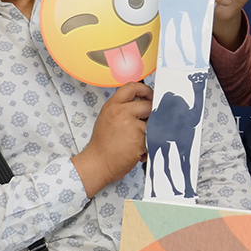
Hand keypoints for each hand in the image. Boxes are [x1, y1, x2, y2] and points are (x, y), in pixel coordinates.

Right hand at [73, 82, 152, 197]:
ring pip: (153, 123)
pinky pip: (153, 138)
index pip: (132, 87)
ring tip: (138, 141)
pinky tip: (139, 151)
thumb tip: (143, 103)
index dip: (145, 90)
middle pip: (148, 105)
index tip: (150, 96)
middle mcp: (121, 113)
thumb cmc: (102, 145)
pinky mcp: (140, 140)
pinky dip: (149, 145)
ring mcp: (132, 126)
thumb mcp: (107, 118)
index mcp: (113, 106)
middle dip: (150, 115)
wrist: (98, 164)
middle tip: (145, 125)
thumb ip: (123, 108)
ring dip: (150, 132)